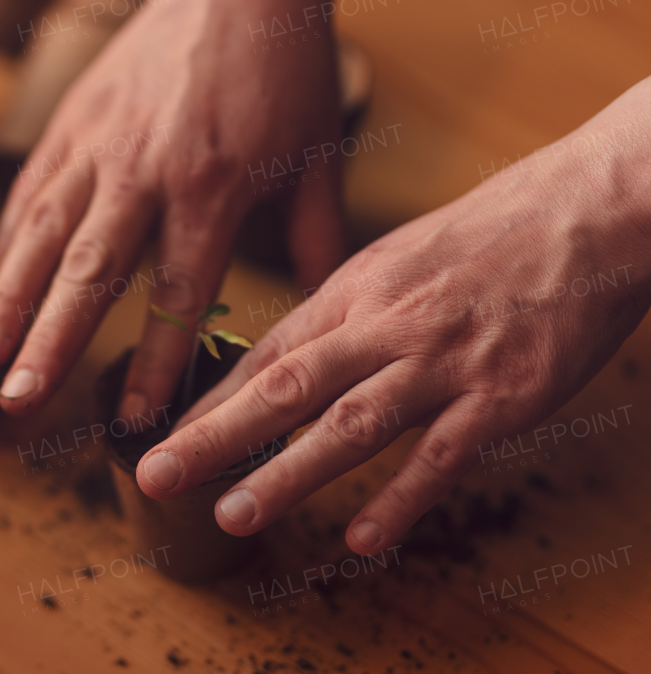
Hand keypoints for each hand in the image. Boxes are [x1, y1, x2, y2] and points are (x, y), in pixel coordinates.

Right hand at [0, 0, 347, 416]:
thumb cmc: (286, 66)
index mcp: (212, 184)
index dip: (156, 358)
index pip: (178, 289)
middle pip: (90, 271)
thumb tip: (326, 305)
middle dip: (50, 342)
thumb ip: (314, 233)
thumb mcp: (317, 152)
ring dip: (9, 298)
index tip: (135, 419)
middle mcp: (145, 168)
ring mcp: (99, 141)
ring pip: (43, 232)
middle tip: (20, 403)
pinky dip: (5, 242)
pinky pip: (31, 190)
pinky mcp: (73, 119)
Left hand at [135, 81, 650, 554]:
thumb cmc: (495, 230)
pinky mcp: (504, 394)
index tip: (162, 435)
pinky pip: (442, 456)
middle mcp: (386, 323)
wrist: (592, 207)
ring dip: (286, 474)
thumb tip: (295, 350)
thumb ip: (348, 308)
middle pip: (285, 387)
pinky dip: (401, 501)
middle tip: (156, 478)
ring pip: (350, 424)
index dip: (210, 400)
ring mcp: (443, 360)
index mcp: (356, 288)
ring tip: (233, 516)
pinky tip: (363, 541)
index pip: (267, 353)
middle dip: (213, 437)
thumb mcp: (401, 255)